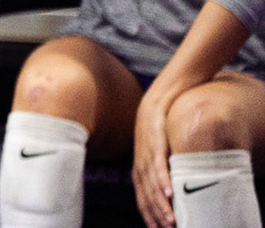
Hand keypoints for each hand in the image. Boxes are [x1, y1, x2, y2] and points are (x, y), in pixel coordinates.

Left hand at [133, 87, 178, 227]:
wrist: (161, 96)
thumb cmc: (162, 124)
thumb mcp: (159, 148)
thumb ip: (162, 166)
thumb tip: (172, 187)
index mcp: (140, 164)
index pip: (141, 195)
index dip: (147, 213)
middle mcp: (141, 160)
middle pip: (146, 193)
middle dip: (155, 214)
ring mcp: (147, 151)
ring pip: (152, 183)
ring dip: (161, 203)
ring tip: (171, 221)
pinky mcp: (156, 140)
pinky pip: (159, 164)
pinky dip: (164, 180)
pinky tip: (170, 194)